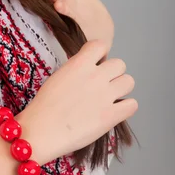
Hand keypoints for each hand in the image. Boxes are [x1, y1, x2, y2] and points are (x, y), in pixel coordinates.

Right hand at [16, 39, 137, 164]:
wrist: (43, 130)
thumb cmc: (45, 104)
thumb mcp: (59, 76)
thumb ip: (77, 69)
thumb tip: (90, 70)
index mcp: (80, 63)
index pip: (101, 45)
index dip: (100, 54)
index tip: (96, 63)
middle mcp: (96, 76)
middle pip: (120, 64)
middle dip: (113, 73)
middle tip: (103, 84)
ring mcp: (106, 95)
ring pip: (129, 82)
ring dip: (121, 88)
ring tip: (111, 98)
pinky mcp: (112, 116)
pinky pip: (132, 105)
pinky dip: (126, 107)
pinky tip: (115, 111)